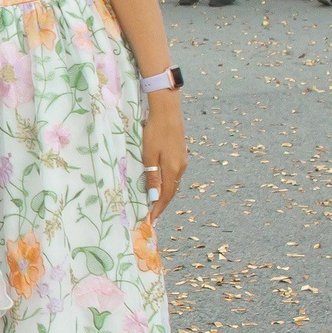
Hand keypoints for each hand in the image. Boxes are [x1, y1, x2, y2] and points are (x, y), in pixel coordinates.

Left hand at [140, 91, 187, 218]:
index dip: (158, 209)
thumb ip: (151, 177)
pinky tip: (160, 185)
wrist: (167, 111)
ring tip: (154, 204)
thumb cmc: (155, 132)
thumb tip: (154, 197)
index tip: (151, 221)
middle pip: (171, 191)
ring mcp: (182, 161)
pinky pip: (174, 175)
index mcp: (173, 170)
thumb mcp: (149, 155)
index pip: (166, 196)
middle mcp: (181, 168)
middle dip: (161, 205)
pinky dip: (167, 184)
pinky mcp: (181, 155)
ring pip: (173, 183)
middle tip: (152, 216)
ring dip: (165, 195)